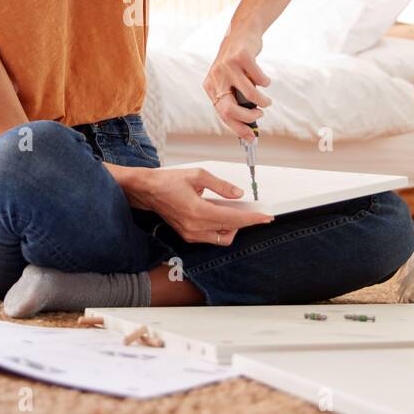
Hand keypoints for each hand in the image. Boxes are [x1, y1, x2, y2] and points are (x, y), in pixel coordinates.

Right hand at [131, 167, 271, 244]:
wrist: (147, 191)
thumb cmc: (168, 181)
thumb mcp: (198, 175)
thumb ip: (220, 186)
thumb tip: (238, 194)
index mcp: (198, 211)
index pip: (233, 219)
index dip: (253, 218)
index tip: (266, 217)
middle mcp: (195, 227)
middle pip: (231, 230)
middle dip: (245, 221)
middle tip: (255, 211)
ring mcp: (191, 234)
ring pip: (222, 237)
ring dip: (233, 226)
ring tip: (235, 210)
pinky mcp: (188, 236)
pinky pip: (211, 237)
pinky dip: (221, 228)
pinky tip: (221, 214)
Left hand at [202, 30, 271, 140]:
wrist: (242, 33)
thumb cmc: (238, 64)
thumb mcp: (229, 81)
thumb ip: (235, 100)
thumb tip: (249, 127)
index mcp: (210, 86)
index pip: (222, 114)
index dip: (238, 128)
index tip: (251, 137)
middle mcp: (216, 76)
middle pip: (229, 109)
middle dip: (247, 118)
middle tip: (259, 115)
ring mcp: (228, 66)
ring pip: (249, 94)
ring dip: (262, 101)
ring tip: (267, 101)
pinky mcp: (241, 56)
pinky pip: (259, 78)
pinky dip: (265, 82)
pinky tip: (265, 81)